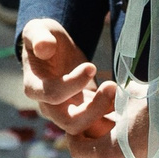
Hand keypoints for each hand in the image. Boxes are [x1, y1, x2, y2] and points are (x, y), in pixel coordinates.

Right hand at [19, 19, 112, 140]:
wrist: (54, 48)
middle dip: (93, 109)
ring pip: (86, 128)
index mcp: (35, 87)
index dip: (73, 84)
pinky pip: (97, 122)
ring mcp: (66, 111)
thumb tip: (44, 48)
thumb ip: (39, 37)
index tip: (91, 66)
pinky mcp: (83, 110)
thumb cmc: (44, 37)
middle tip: (111, 87)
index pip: (52, 95)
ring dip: (105, 114)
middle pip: (70, 122)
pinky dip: (111, 115)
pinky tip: (123, 98)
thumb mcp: (38, 29)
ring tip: (119, 92)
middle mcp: (49, 106)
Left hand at [62, 80, 158, 157]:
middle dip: (87, 151)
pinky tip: (130, 154)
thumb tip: (104, 91)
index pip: (77, 150)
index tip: (80, 126)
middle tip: (94, 135)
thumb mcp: (132, 96)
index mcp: (108, 152)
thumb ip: (112, 96)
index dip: (75, 137)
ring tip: (113, 144)